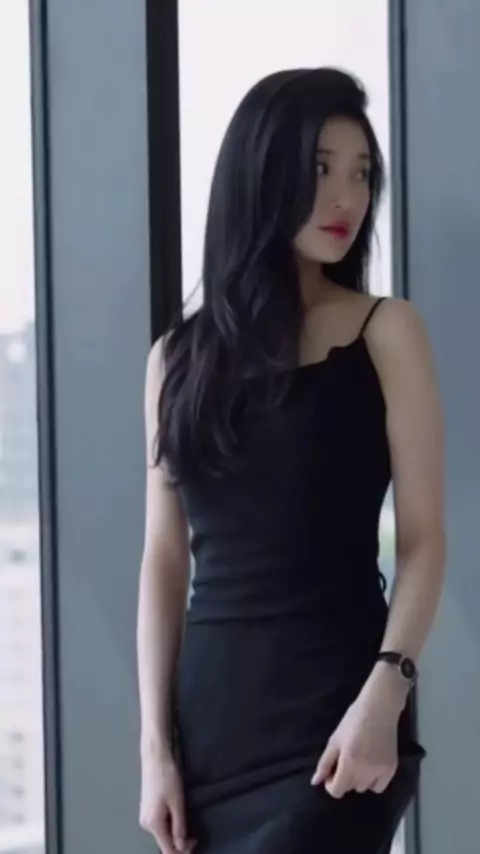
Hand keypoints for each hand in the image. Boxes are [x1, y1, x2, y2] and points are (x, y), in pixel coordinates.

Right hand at [140, 751, 195, 853]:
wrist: (156, 756)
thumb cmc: (168, 777)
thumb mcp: (177, 803)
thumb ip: (180, 827)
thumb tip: (182, 848)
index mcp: (153, 825)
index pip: (167, 850)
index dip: (183, 851)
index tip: (196, 842)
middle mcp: (146, 825)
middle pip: (164, 843)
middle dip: (180, 842)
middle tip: (195, 835)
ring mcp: (145, 817)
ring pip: (163, 834)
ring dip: (176, 833)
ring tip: (188, 823)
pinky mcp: (148, 809)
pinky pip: (161, 824)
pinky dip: (171, 824)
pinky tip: (179, 816)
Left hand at [311, 668, 403, 798]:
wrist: (379, 708)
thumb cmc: (353, 720)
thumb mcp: (335, 740)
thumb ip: (324, 763)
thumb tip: (315, 782)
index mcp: (349, 762)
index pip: (337, 791)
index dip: (330, 784)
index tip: (331, 772)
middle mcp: (365, 771)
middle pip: (349, 788)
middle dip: (343, 778)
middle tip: (344, 761)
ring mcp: (380, 771)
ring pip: (363, 788)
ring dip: (357, 780)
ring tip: (358, 761)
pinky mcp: (392, 769)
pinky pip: (379, 787)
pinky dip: (373, 782)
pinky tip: (370, 767)